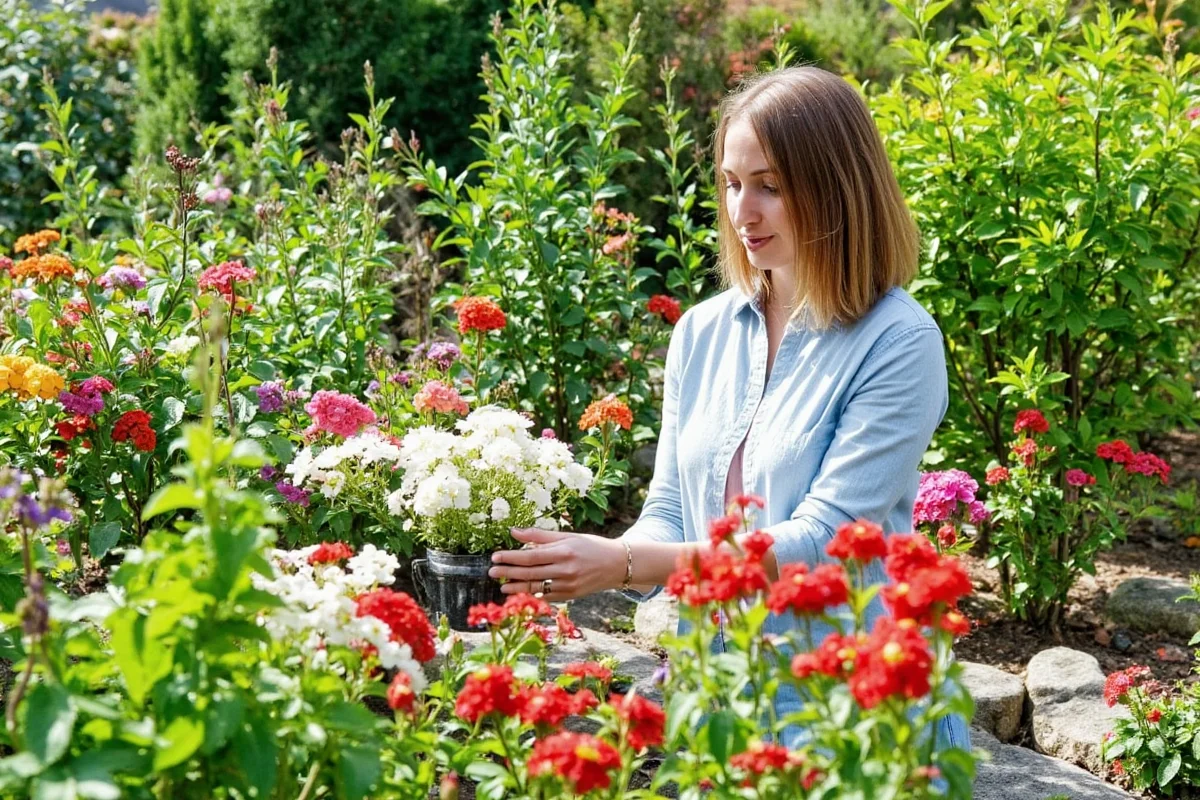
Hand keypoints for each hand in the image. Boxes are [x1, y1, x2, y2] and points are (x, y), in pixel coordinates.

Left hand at [489, 527, 624, 601]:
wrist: (617, 565)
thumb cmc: (590, 546)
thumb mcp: (568, 536)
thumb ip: (540, 536)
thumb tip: (514, 532)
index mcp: (564, 552)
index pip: (531, 556)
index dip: (511, 557)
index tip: (495, 556)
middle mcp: (566, 570)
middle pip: (530, 572)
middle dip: (509, 572)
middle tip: (491, 571)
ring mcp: (568, 586)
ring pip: (537, 587)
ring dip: (517, 587)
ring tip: (502, 585)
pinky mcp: (571, 596)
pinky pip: (547, 596)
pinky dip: (533, 593)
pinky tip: (521, 591)